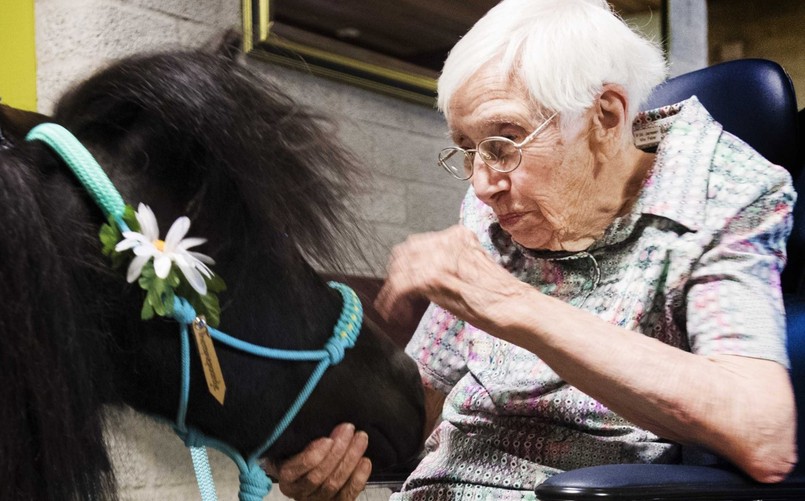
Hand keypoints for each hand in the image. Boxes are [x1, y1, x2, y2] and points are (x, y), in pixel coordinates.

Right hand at [264, 423, 370, 499]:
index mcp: (285, 475)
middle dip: (337, 451)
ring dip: (350, 459)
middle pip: (318, 476)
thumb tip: (321, 418)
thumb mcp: (295, 441)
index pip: (296, 468)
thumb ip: (302, 435)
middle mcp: (298, 492)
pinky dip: (358, 478)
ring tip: (360, 439)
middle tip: (349, 430)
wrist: (306, 470)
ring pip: (333, 484)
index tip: (327, 439)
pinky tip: (365, 461)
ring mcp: (316, 499)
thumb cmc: (301, 450)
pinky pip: (347, 495)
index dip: (314, 455)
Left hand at [375, 225, 518, 329]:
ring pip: (400, 270)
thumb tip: (423, 274)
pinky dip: (392, 301)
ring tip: (392, 310)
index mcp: (458, 235)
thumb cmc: (500, 296)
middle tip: (393, 298)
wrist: (516, 307)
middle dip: (395, 276)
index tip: (402, 282)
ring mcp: (440, 257)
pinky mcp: (434, 277)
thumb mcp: (471, 269)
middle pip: (404, 254)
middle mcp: (447, 240)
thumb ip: (448, 265)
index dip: (405, 264)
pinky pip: (401, 286)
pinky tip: (394, 313)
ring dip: (391, 292)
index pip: (418, 244)